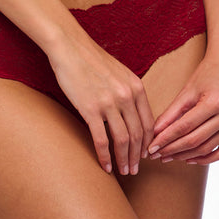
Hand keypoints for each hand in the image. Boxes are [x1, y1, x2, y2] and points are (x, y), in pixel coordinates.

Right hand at [48, 35, 154, 176]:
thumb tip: (133, 115)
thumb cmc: (92, 61)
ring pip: (122, 140)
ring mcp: (109, 103)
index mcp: (136, 87)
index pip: (149, 123)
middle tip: (135, 169)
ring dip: (124, 160)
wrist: (70, 47)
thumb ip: (130, 92)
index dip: (148, 143)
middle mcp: (127, 96)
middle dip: (138, 157)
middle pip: (138, 135)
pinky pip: (102, 140)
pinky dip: (105, 157)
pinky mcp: (90, 109)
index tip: (145, 155)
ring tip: (123, 171)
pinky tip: (105, 166)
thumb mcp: (120, 73)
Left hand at [147, 43, 218, 164]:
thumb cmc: (208, 72)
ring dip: (186, 156)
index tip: (151, 148)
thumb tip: (155, 132)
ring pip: (207, 148)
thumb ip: (172, 112)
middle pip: (195, 140)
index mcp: (214, 102)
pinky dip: (206, 158)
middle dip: (173, 150)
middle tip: (156, 154)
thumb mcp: (188, 89)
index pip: (184, 127)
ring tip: (169, 156)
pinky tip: (190, 158)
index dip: (166, 139)